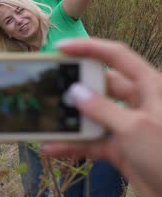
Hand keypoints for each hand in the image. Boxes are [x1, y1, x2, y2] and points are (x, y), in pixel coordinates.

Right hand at [41, 38, 161, 196]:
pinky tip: (52, 147)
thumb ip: (101, 109)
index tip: (60, 49)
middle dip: (75, 86)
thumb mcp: (135, 128)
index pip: (117, 56)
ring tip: (46, 117)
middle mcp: (139, 102)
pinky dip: (73, 145)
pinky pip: (92, 141)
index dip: (89, 48)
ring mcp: (129, 126)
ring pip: (93, 115)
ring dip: (70, 119)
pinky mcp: (122, 148)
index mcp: (151, 86)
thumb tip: (75, 92)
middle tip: (50, 85)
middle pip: (100, 85)